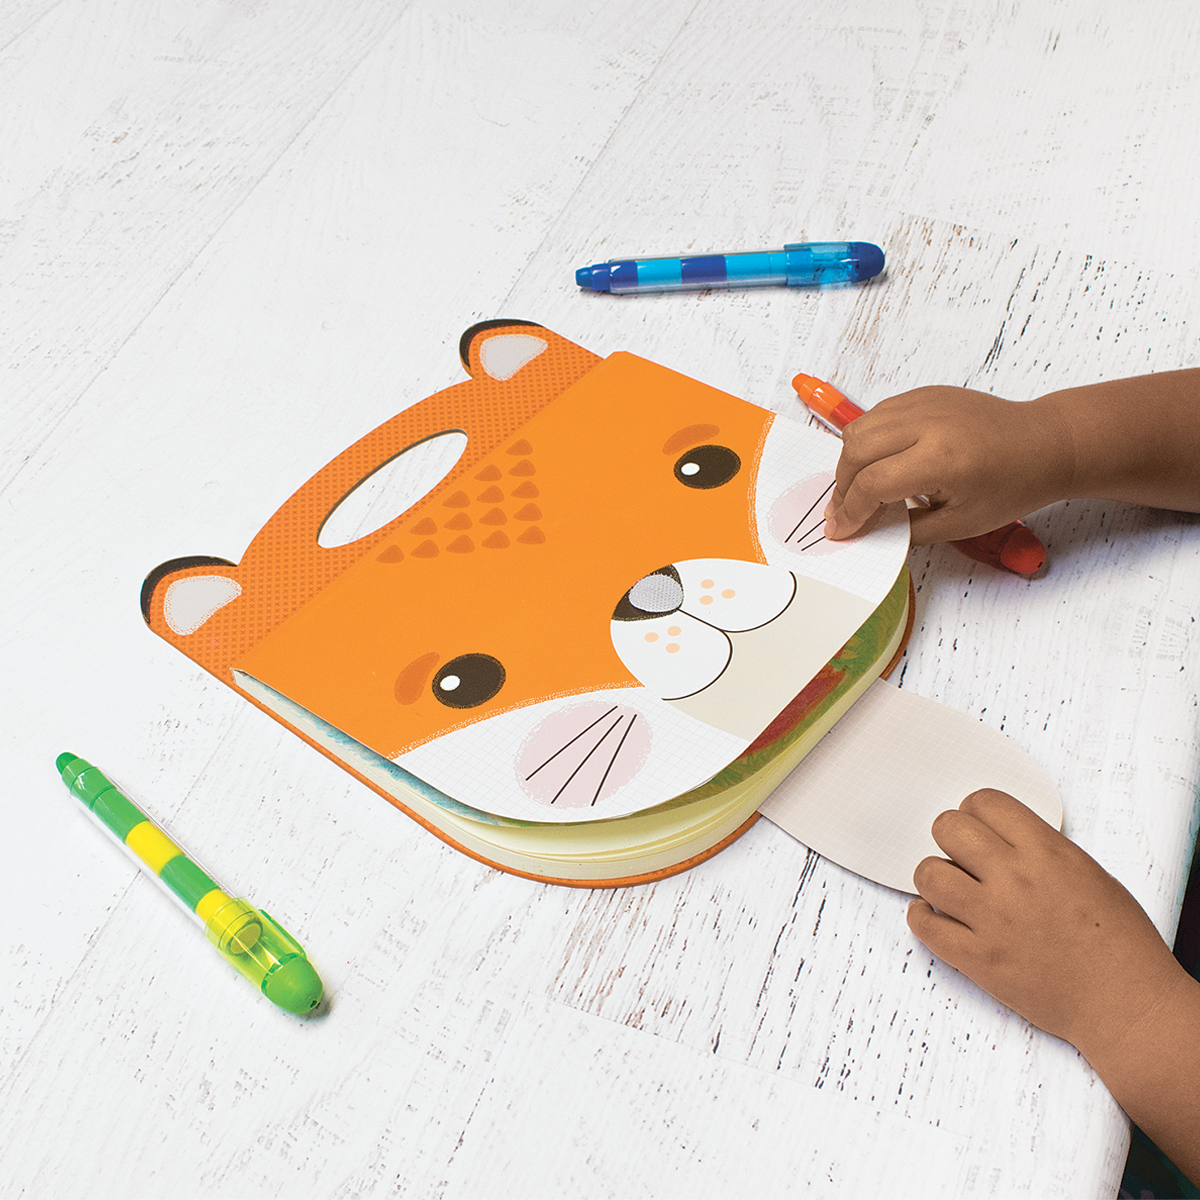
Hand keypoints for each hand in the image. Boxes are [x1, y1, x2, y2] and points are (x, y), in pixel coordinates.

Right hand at [824, 387, 1070, 543]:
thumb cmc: (1012, 485)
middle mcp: (927, 424)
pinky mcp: (925, 393)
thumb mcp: (960, 523)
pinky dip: (866, 440)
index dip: (850, 512)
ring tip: (855, 489)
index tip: (840, 530)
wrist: (1044, 444)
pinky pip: (877, 414)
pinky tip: (875, 463)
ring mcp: (925, 403)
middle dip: (842, 487)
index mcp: (940, 459)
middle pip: (856, 451)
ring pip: (859, 428)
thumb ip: (908, 530)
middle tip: (843, 512)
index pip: (872, 484)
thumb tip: (869, 532)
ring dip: (849, 462)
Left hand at [907, 789, 1179, 1057]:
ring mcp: (993, 919)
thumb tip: (999, 838)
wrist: (1127, 1006)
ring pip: (928, 873)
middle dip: (950, 836)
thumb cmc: (1119, 943)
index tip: (977, 825)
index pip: (985, 802)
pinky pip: (925, 925)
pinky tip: (935, 916)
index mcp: (1046, 853)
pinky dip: (923, 917)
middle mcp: (1015, 879)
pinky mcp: (979, 958)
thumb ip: (1040, 850)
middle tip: (960, 854)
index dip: (975, 811)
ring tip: (950, 888)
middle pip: (949, 828)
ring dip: (934, 877)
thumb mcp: (1089, 873)